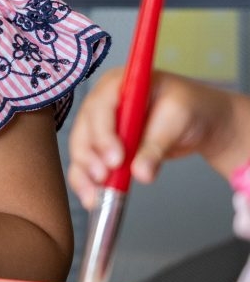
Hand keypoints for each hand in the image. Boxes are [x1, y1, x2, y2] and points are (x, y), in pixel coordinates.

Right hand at [67, 68, 243, 207]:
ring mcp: (101, 125)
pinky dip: (87, 182)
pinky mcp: (103, 146)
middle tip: (104, 178)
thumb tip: (140, 173)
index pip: (101, 106)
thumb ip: (156, 145)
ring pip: (81, 150)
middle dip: (90, 157)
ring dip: (84, 174)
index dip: (103, 133)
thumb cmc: (191, 108)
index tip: (115, 159)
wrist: (201, 120)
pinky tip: (92, 198)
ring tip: (95, 196)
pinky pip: (88, 164)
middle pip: (84, 129)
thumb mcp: (178, 120)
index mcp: (119, 84)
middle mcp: (103, 103)